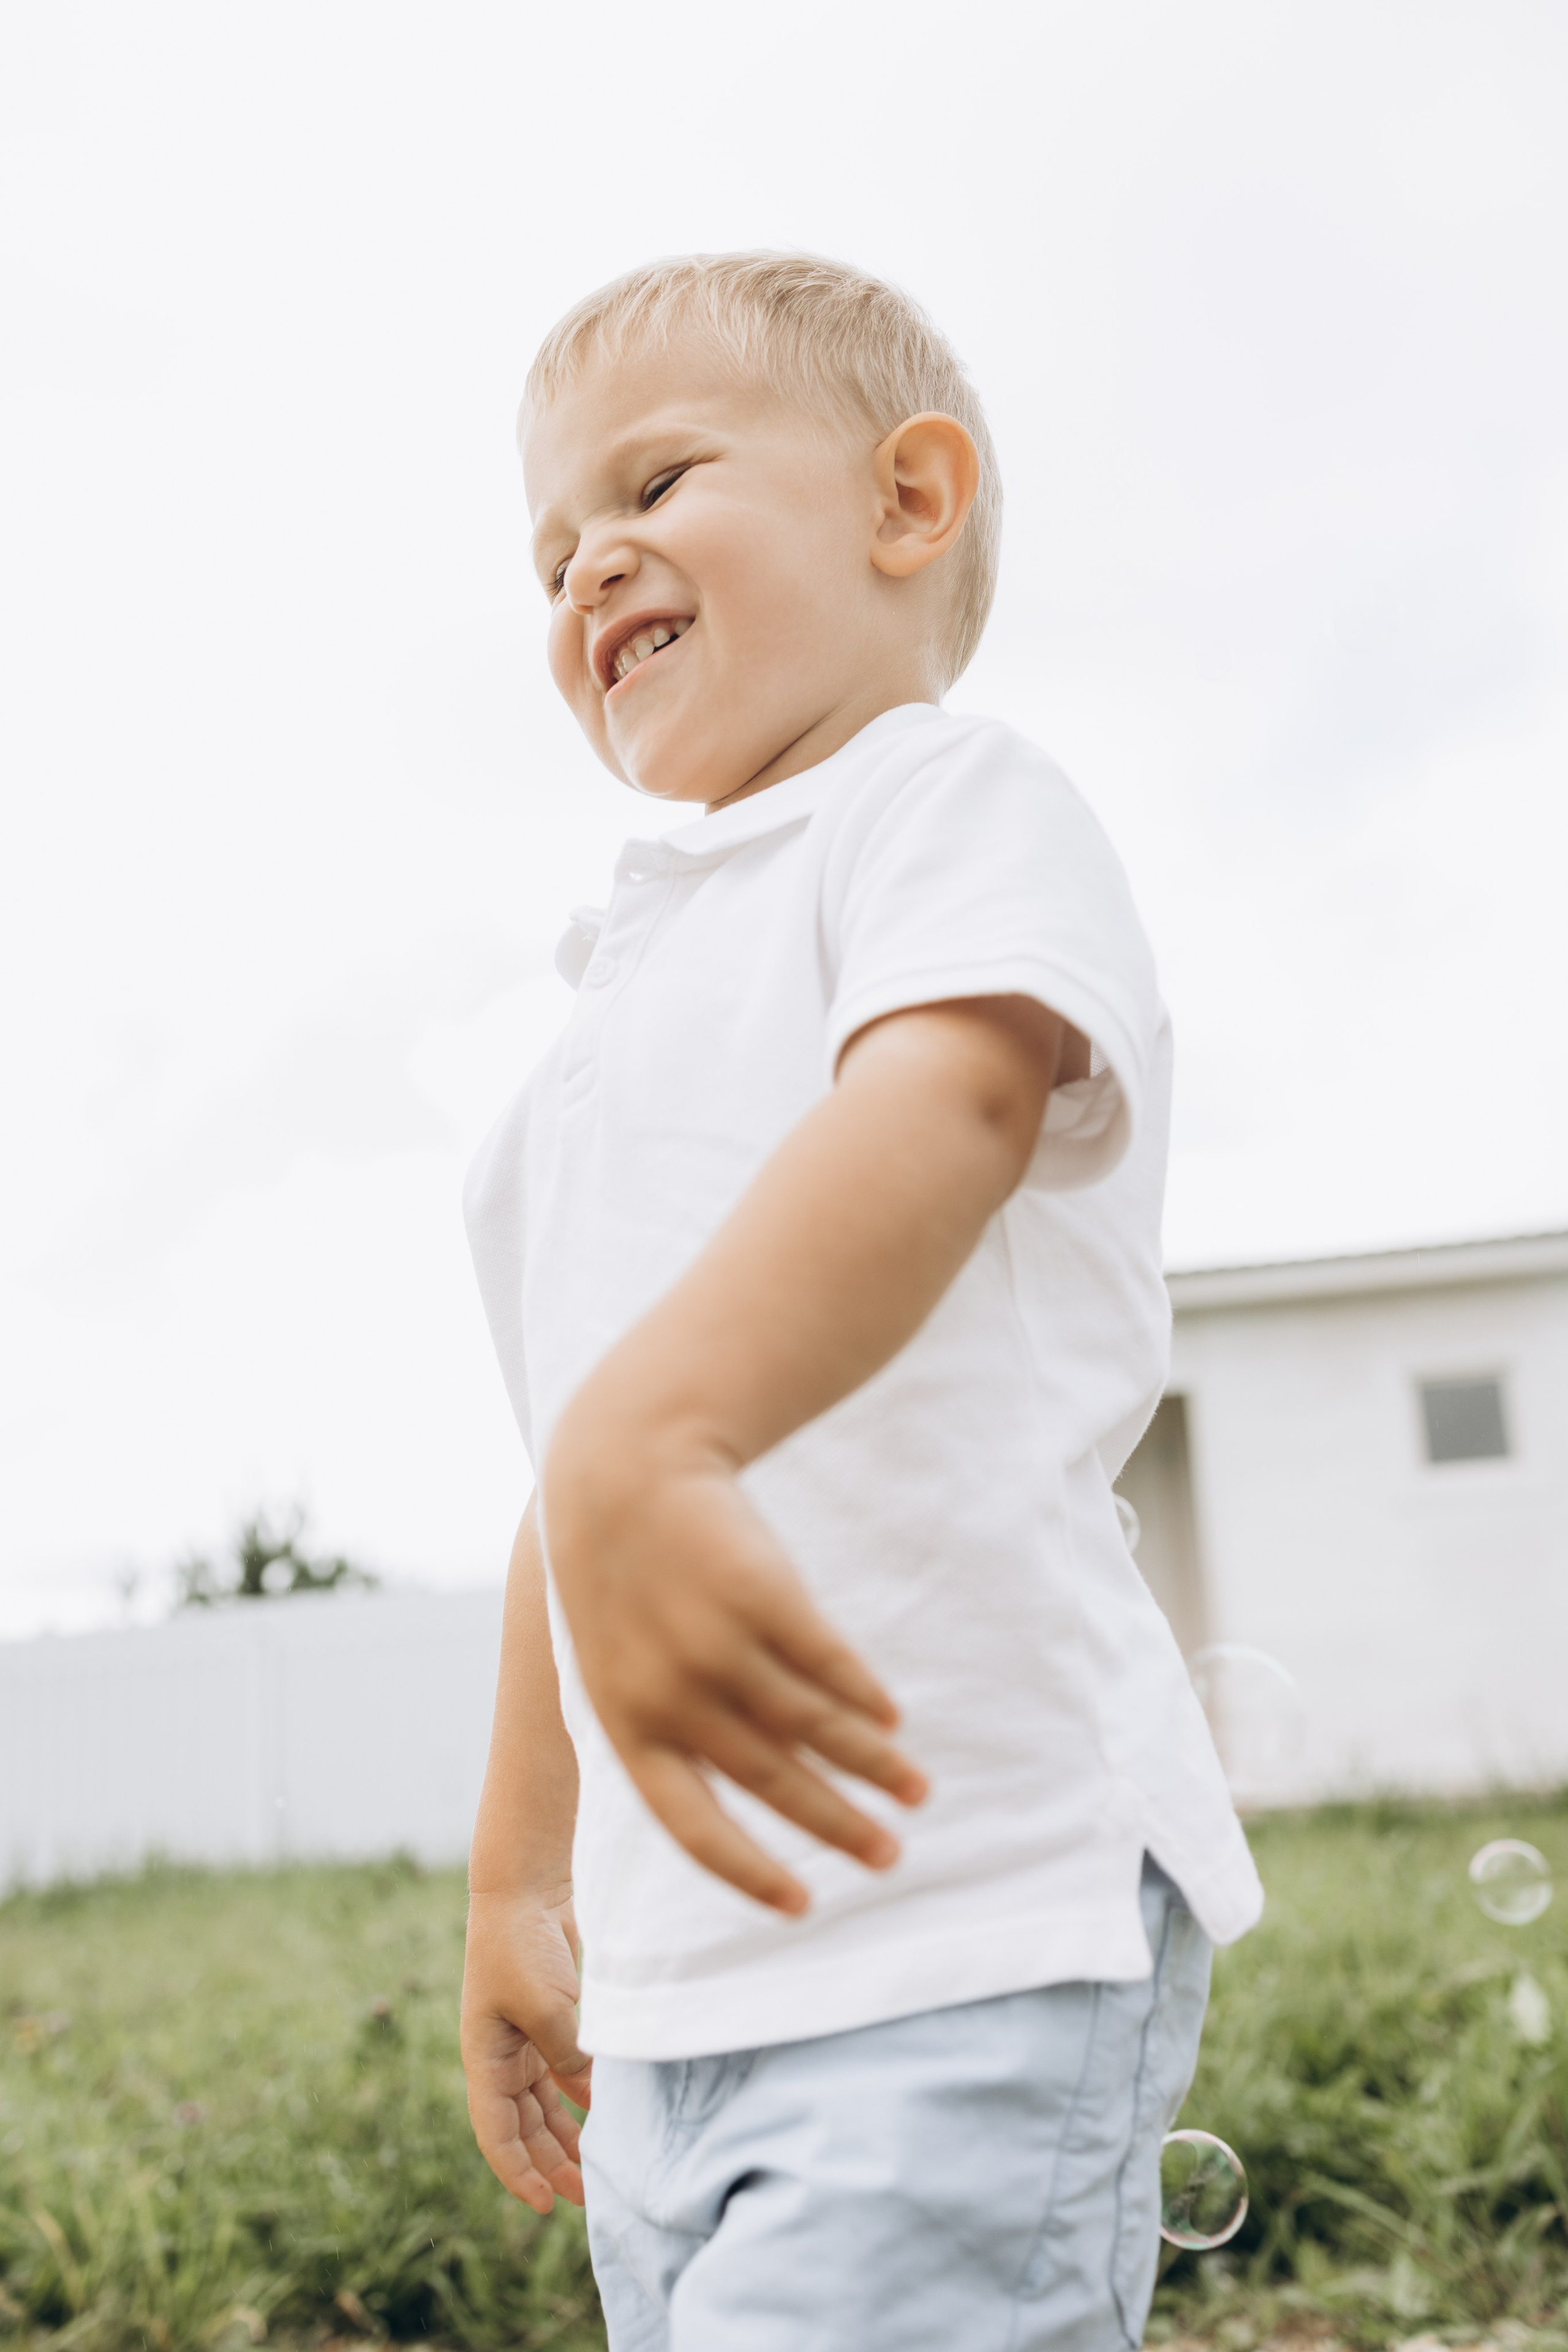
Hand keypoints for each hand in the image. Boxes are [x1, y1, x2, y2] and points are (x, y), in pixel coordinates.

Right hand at [461, 1887, 592, 2212]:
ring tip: (596, 2167)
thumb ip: (569, 2055)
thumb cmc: (522, 1944)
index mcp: (484, 2058)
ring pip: (543, 2104)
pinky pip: (562, 2071)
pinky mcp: (550, 2018)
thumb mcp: (546, 2007)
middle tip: (586, 2197)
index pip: (496, 2133)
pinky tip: (605, 2110)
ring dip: (566, 2135)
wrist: (528, 1885)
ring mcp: (524, 2038)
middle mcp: (500, 2055)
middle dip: (549, 2163)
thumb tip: (593, 2097)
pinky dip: (581, 2094)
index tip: (546, 2206)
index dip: (518, 2173)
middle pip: (522, 2126)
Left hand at [543, 1436, 928, 1915]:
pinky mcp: (762, 1591)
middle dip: (837, 1826)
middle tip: (891, 1861)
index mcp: (628, 1725)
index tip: (803, 1906)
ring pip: (811, 1725)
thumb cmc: (623, 1578)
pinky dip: (863, 1695)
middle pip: (772, 1780)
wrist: (621, 1470)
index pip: (693, 1826)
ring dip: (872, 1764)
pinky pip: (825, 1660)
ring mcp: (718, 1641)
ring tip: (916, 1792)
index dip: (751, 1871)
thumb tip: (754, 1790)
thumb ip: (673, 1727)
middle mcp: (674, 1694)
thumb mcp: (622, 1664)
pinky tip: (893, 1719)